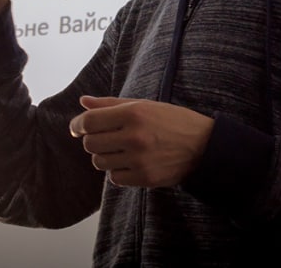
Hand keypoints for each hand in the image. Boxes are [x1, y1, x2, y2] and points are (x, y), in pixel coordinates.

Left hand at [68, 96, 213, 187]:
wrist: (204, 146)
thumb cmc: (173, 121)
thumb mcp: (144, 105)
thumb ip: (111, 104)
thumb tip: (83, 102)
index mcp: (133, 113)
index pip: (90, 121)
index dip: (77, 125)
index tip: (77, 128)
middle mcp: (134, 136)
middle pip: (90, 143)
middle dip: (92, 140)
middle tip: (105, 138)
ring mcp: (139, 159)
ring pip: (100, 162)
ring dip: (105, 156)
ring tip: (121, 150)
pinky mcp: (144, 177)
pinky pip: (114, 178)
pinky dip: (118, 172)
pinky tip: (131, 163)